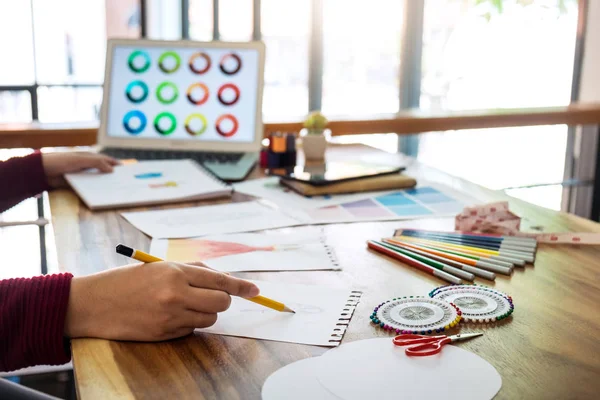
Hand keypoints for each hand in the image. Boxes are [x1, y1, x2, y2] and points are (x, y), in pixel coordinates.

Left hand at [42, 152, 119, 187]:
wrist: (42, 171)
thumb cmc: (61, 161)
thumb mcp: (81, 160)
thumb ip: (97, 163)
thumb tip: (112, 170)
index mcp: (89, 157)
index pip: (106, 160)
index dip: (116, 164)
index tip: (126, 171)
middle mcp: (87, 166)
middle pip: (103, 171)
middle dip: (112, 176)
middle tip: (124, 183)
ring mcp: (82, 176)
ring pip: (96, 181)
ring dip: (104, 185)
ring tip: (115, 191)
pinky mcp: (76, 184)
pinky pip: (88, 188)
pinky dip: (94, 191)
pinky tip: (100, 195)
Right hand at [64, 262, 259, 340]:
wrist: (92, 303)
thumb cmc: (126, 281)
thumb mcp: (157, 267)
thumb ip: (190, 271)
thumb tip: (221, 280)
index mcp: (174, 272)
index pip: (218, 279)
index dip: (241, 286)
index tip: (256, 291)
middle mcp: (175, 294)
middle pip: (221, 302)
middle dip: (222, 300)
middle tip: (210, 297)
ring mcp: (169, 316)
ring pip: (209, 318)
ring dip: (204, 312)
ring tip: (182, 304)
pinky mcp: (163, 334)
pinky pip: (191, 329)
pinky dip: (187, 323)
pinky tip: (167, 316)